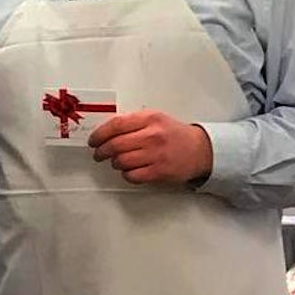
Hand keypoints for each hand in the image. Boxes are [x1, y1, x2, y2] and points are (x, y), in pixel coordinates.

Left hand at [88, 110, 212, 186]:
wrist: (201, 149)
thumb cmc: (174, 134)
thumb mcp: (155, 119)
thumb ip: (132, 122)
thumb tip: (104, 131)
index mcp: (150, 119)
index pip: (115, 125)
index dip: (99, 134)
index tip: (93, 141)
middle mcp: (153, 136)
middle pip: (115, 145)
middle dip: (101, 151)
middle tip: (98, 154)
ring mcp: (157, 155)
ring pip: (121, 161)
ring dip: (114, 163)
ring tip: (117, 161)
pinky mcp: (160, 172)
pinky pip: (132, 176)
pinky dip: (126, 174)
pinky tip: (130, 170)